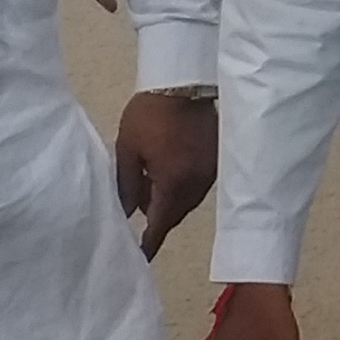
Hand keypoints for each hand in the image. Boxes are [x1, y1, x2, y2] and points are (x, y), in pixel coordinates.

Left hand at [113, 92, 216, 258]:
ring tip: (148, 183)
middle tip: (137, 204)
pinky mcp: (216, 160)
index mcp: (174, 184)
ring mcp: (209, 173)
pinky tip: (167, 171)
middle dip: (157, 217)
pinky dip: (181, 186)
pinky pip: (196, 185)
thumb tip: (124, 214)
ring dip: (169, 200)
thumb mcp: (127, 150)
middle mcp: (196, 184)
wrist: (184, 82)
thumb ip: (125, 186)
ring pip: (187, 200)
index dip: (149, 243)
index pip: (160, 224)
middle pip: (175, 214)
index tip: (141, 258)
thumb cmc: (149, 115)